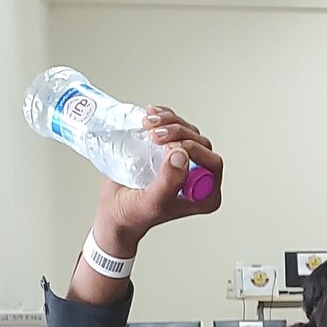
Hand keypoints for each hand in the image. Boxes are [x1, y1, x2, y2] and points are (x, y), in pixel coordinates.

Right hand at [89, 106, 224, 257]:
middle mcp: (199, 178)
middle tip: (154, 136)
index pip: (213, 163)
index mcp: (205, 195)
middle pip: (200, 143)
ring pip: (188, 131)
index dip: (193, 149)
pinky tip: (151, 114)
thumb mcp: (152, 201)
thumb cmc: (133, 213)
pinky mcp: (170, 150)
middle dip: (178, 132)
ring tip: (147, 123)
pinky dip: (164, 116)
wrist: (114, 210)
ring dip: (169, 121)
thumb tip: (182, 154)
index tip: (167, 147)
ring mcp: (186, 162)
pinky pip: (175, 126)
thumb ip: (168, 182)